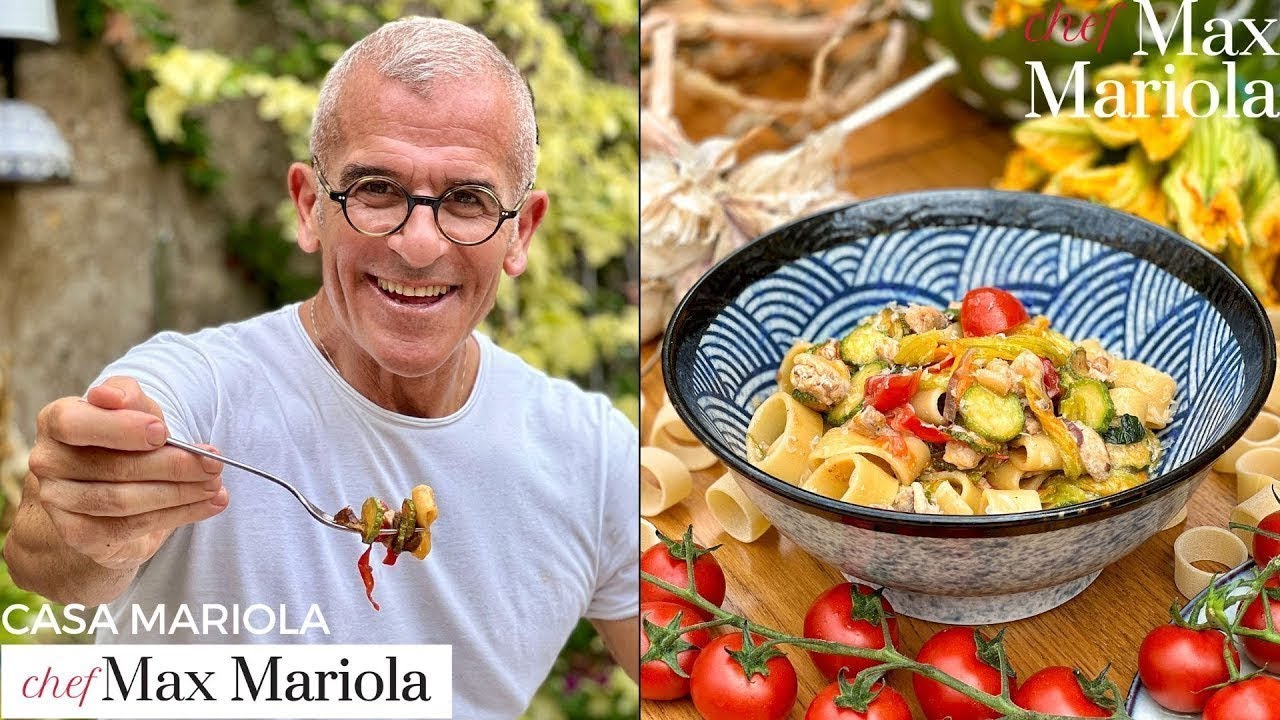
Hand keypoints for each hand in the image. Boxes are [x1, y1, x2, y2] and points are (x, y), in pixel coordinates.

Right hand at [28, 376, 228, 570]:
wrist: (118, 486)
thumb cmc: (130, 438)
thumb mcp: (136, 410)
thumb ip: (129, 398)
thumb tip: (111, 396)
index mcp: (56, 422)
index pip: (74, 424)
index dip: (120, 429)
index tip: (162, 432)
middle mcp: (49, 462)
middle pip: (113, 467)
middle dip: (172, 466)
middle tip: (213, 464)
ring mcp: (59, 501)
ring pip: (124, 501)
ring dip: (180, 493)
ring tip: (215, 486)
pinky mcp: (79, 534)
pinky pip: (132, 527)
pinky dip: (177, 516)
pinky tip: (207, 505)